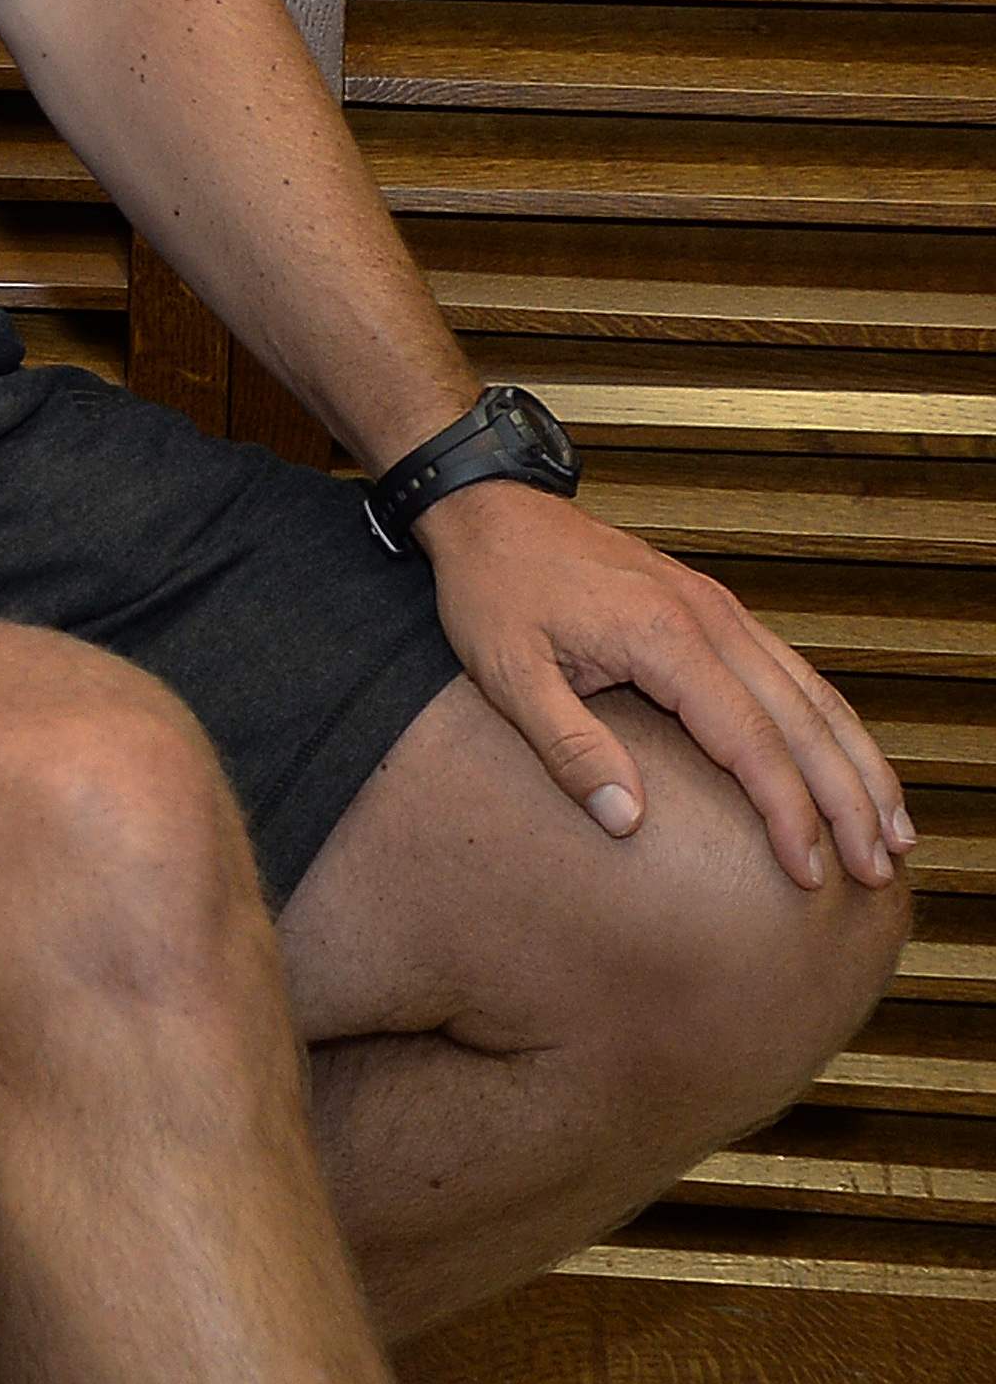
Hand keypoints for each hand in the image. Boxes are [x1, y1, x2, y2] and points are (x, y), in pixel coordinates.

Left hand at [420, 483, 907, 891]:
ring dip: (859, 763)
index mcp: (665, 638)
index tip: (810, 872)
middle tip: (877, 869)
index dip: (788, 813)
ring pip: (813, 694)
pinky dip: (831, 722)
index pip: (750, 741)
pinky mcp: (714, 609)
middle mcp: (711, 620)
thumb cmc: (494, 588)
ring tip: (892, 830)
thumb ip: (568, 748)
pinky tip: (848, 761)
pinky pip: (792, 672)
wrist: (490, 511)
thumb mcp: (507, 673)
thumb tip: (628, 820)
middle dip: (849, 800)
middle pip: (804, 722)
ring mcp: (719, 610)